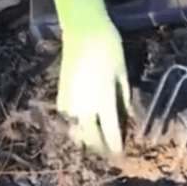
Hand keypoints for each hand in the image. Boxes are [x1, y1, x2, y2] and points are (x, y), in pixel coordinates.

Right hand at [56, 17, 130, 153]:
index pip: (110, 133)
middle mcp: (84, 106)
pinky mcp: (60, 93)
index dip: (115, 146)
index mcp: (103, 101)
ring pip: (76, 129)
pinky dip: (74, 124)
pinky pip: (67, 117)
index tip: (120, 155)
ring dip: (85, 138)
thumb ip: (123, 98)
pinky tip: (81, 123)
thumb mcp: (122, 74)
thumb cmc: (110, 49)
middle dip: (99, 148)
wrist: (83, 30)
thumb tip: (125, 116)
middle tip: (107, 153)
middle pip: (91, 137)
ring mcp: (70, 100)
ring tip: (94, 142)